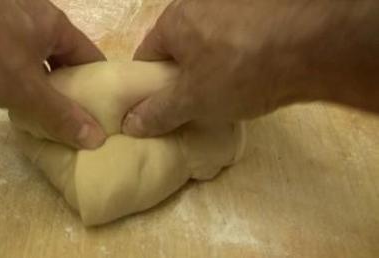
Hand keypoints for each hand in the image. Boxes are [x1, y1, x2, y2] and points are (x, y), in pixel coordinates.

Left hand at [0, 0, 105, 148]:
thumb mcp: (26, 89)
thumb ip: (62, 116)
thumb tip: (96, 140)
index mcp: (52, 24)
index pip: (90, 56)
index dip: (102, 85)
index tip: (108, 113)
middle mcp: (33, 22)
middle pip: (63, 62)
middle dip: (72, 92)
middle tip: (81, 125)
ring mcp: (5, 31)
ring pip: (36, 67)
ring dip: (44, 93)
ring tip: (55, 124)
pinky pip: (13, 68)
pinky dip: (20, 88)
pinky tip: (21, 110)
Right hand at [123, 0, 378, 136]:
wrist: (313, 46)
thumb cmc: (239, 72)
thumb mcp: (193, 100)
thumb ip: (158, 112)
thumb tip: (130, 125)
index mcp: (175, 21)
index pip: (147, 56)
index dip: (148, 85)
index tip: (158, 107)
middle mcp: (200, 5)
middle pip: (179, 48)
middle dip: (181, 76)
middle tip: (192, 104)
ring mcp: (233, 6)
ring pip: (209, 43)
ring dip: (209, 66)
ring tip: (224, 93)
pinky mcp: (261, 12)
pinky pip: (236, 39)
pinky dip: (236, 57)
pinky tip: (250, 75)